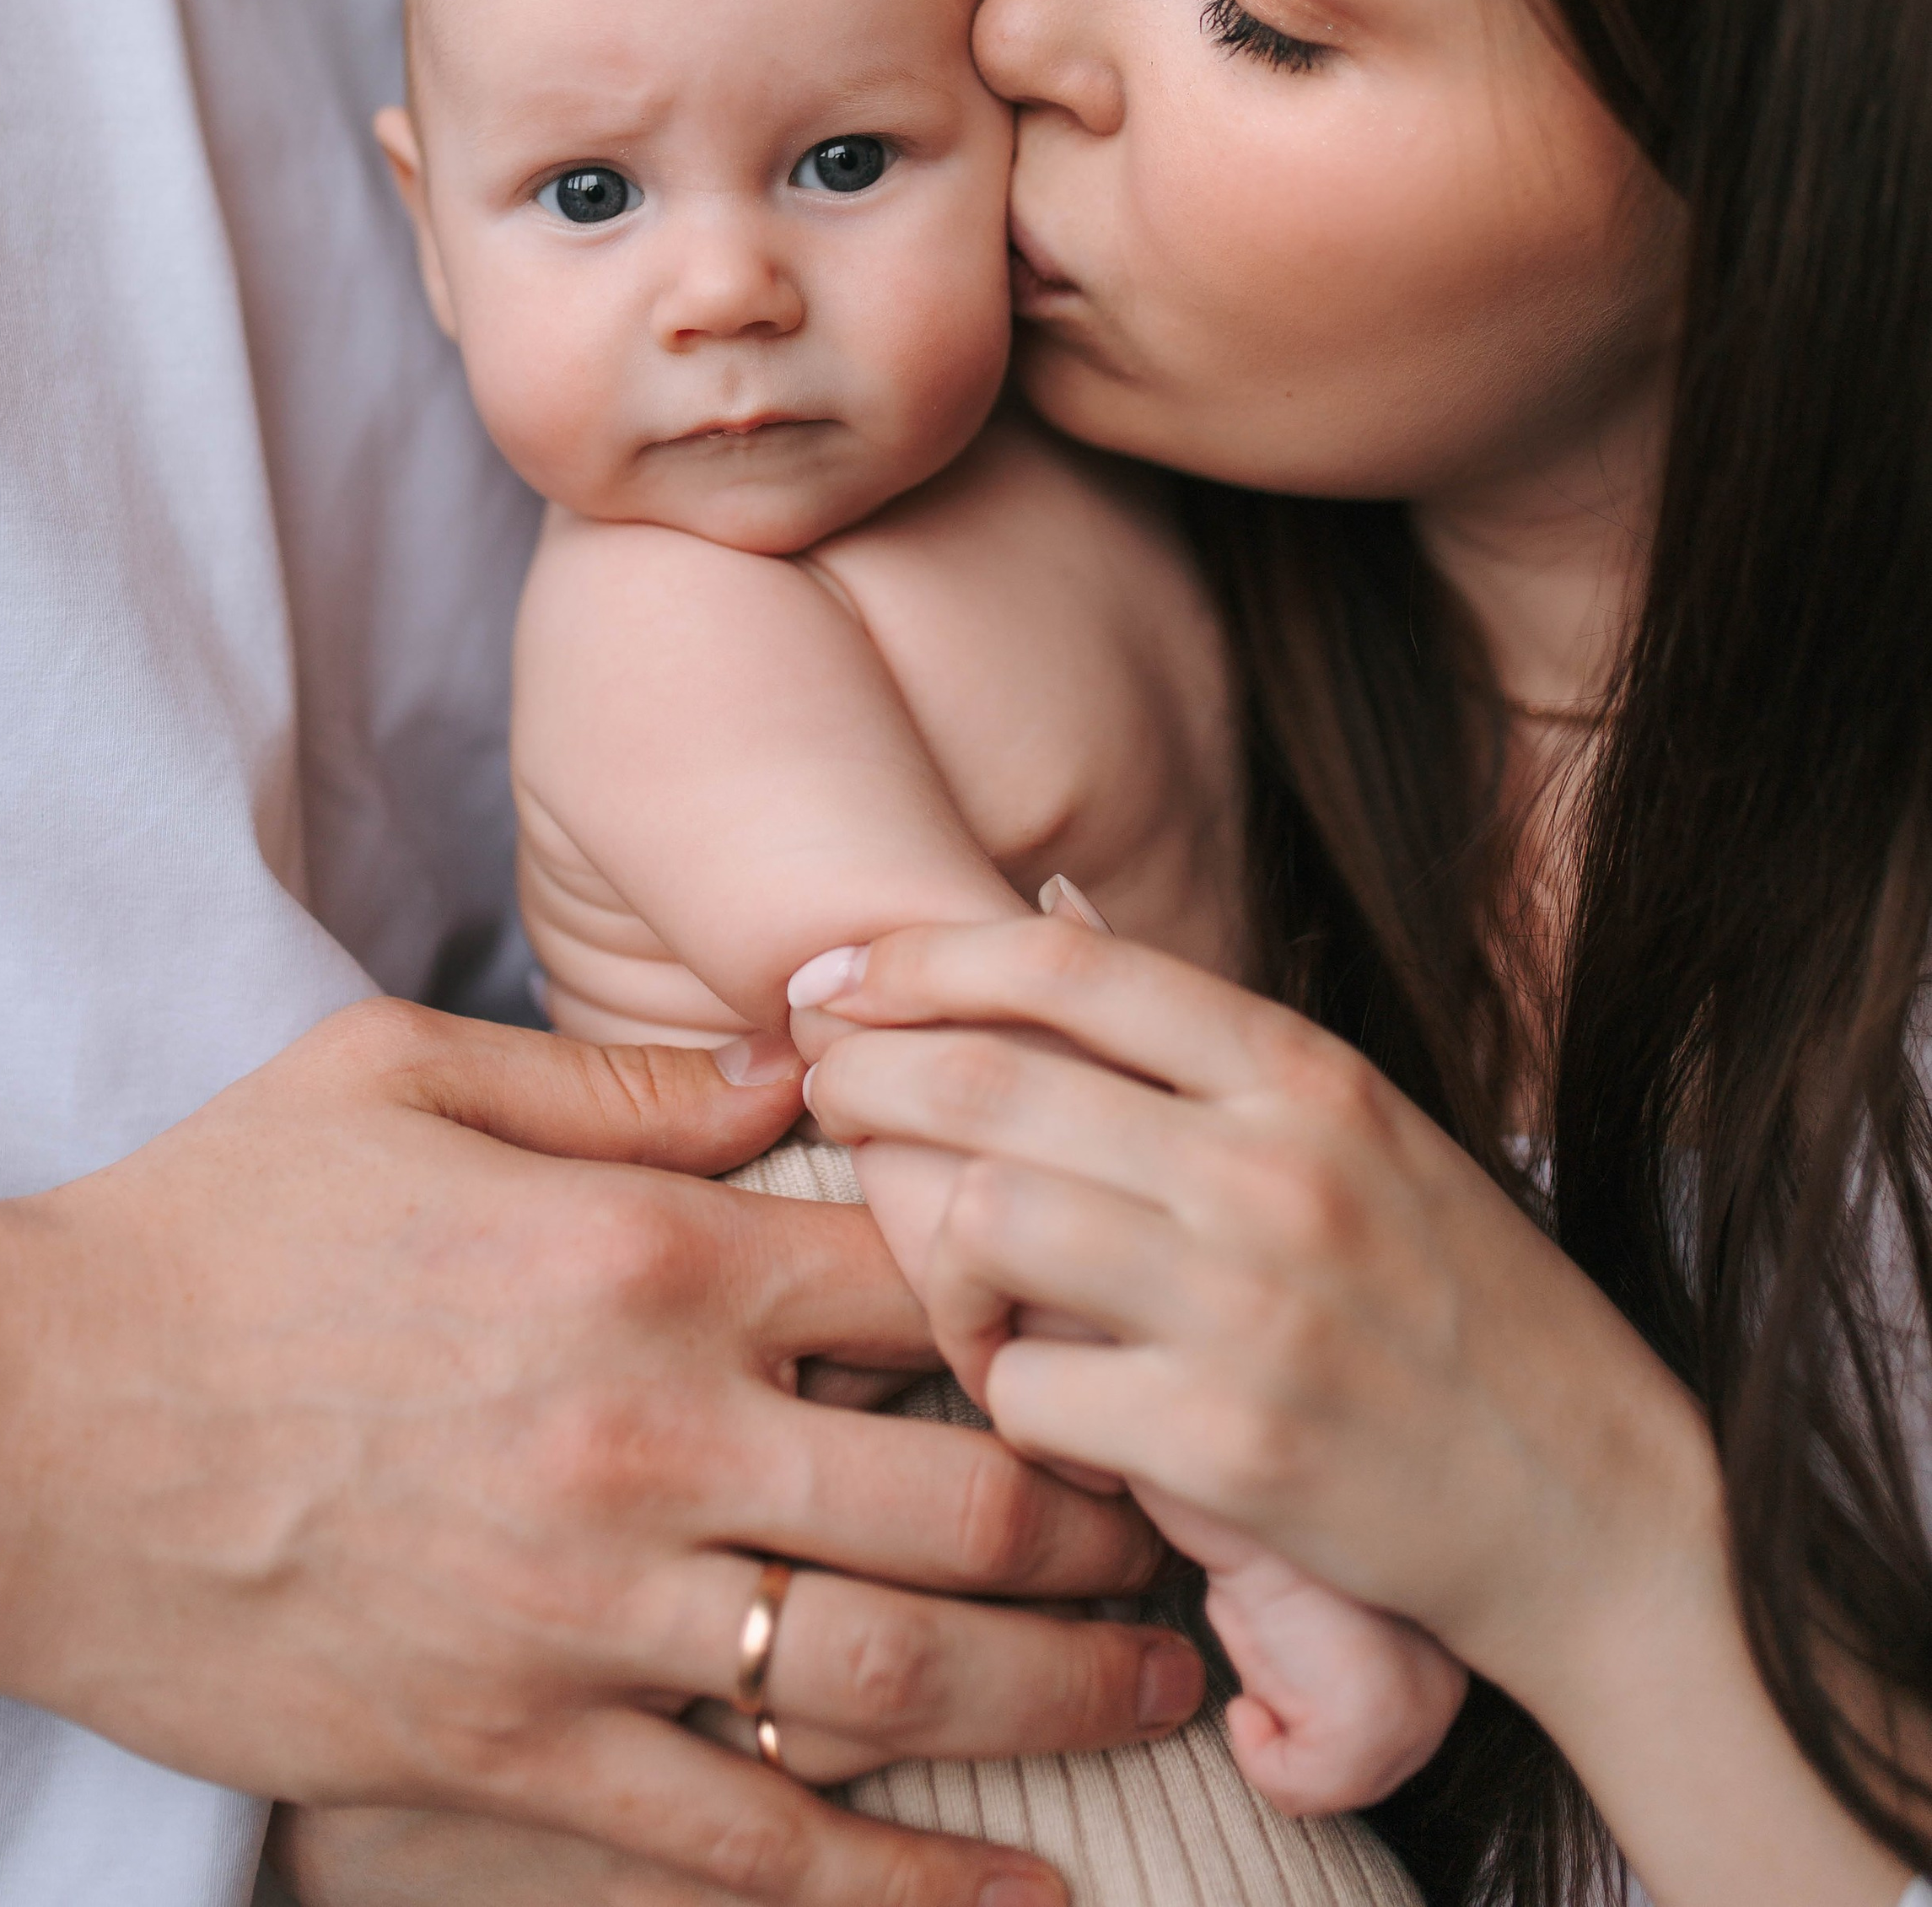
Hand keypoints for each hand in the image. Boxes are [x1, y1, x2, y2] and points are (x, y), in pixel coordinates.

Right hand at [0, 1002, 1201, 1906]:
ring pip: (891, 1679)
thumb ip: (620, 1074)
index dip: (1051, 1296)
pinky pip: (745, 1849)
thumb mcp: (403, 1070)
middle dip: (1110, 1515)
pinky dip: (896, 1890)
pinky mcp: (509, 1752)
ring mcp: (584, 1614)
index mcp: (637, 1254)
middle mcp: (645, 1437)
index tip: (1119, 1317)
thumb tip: (793, 1067)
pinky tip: (1009, 1901)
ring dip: (1058, 1693)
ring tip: (1165, 1689)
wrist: (15, 1417)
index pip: (925, 1276)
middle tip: (1194, 1526)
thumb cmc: (213, 1220)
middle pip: (961, 1493)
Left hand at [806, 925, 1922, 1906]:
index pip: (1063, 965)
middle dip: (867, 1076)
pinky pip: (1029, 1394)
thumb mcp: (1360, 1132)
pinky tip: (1061, 1417)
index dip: (921, 957)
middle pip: (992, 1080)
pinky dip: (1014, 1404)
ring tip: (964, 1297)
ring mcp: (1252, 1304)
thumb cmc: (1462, 1307)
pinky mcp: (1232, 1445)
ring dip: (934, 1264)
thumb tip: (1047, 922)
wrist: (1608, 1509)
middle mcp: (1272, 1166)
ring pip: (985, 1228)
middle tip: (823, 1093)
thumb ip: (1210, 1048)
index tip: (833, 974)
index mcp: (1301, 1074)